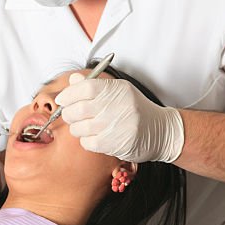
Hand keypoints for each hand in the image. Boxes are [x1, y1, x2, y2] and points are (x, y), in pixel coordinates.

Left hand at [56, 73, 183, 162]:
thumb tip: (74, 80)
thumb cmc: (137, 110)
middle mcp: (118, 106)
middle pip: (78, 109)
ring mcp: (116, 126)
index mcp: (118, 89)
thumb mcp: (120, 91)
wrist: (161, 131)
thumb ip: (96, 85)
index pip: (85, 87)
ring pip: (79, 128)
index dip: (69, 93)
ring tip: (86, 126)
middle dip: (68, 113)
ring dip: (77, 128)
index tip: (63, 99)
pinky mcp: (115, 144)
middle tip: (71, 114)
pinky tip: (95, 136)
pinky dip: (86, 140)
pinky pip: (87, 142)